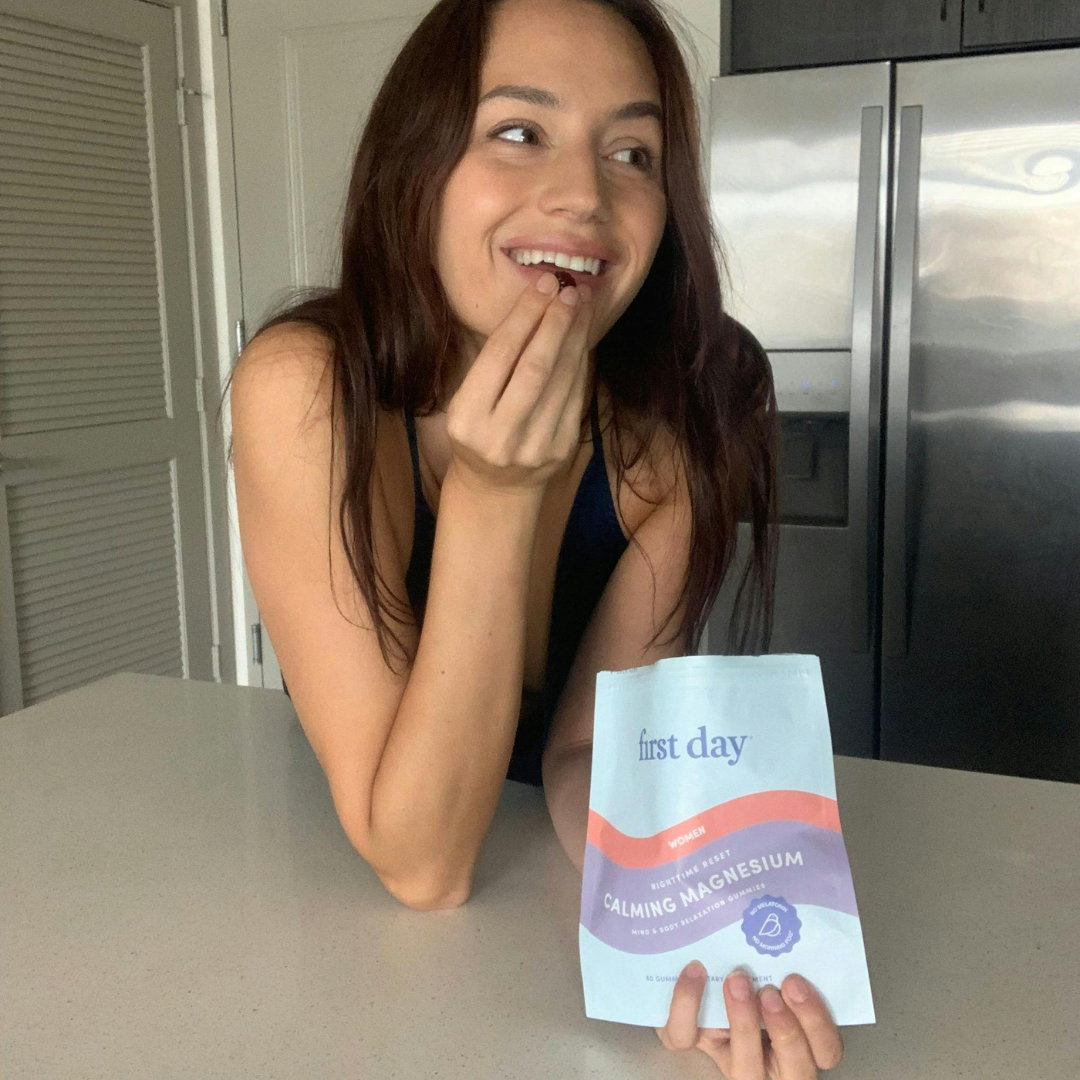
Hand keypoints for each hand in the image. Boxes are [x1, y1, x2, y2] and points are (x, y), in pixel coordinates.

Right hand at [445, 270, 594, 497]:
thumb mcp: (469, 400)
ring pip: (561, 381)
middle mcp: (500, 436)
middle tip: (570, 290)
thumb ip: (495, 363)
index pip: (500, 356)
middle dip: (555, 323)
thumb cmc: (478, 432)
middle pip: (535, 368)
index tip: (542, 284)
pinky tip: (583, 339)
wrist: (495, 488)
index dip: (525, 316)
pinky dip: (581, 364)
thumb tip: (535, 305)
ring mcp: (534, 447)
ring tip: (582, 306)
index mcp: (467, 419)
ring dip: (575, 338)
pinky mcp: (560, 450)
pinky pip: (575, 398)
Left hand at [655, 961, 844, 1077]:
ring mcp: (731, 1056)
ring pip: (744, 1068)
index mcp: (803, 1041)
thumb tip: (795, 913)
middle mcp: (771, 1060)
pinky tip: (696, 971)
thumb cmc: (752, 960)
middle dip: (786, 1029)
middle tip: (770, 990)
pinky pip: (684, 1036)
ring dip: (744, 1022)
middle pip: (795, 1070)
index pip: (826, 1050)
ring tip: (737, 980)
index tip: (796, 981)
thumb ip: (788, 955)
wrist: (702, 960)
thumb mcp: (775, 961)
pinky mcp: (690, 1041)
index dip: (816, 1022)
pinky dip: (687, 1004)